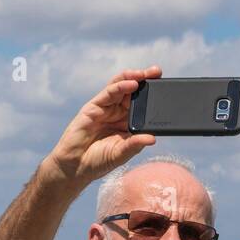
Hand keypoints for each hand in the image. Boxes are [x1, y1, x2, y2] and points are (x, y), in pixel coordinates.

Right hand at [44, 66, 160, 185]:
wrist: (74, 167)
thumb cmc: (97, 162)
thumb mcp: (121, 154)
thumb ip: (135, 145)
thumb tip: (153, 138)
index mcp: (126, 122)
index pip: (142, 103)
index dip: (152, 94)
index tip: (166, 87)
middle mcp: (116, 112)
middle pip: (132, 90)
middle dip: (145, 79)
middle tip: (157, 72)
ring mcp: (104, 108)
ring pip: (120, 86)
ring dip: (133, 78)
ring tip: (145, 73)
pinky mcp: (92, 107)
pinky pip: (108, 93)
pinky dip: (120, 86)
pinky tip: (132, 84)